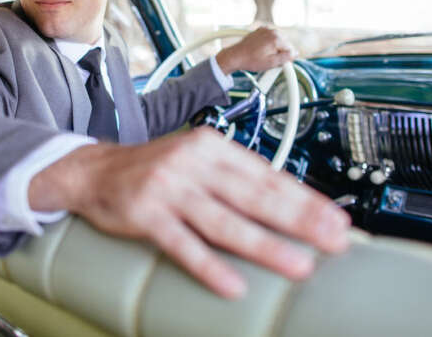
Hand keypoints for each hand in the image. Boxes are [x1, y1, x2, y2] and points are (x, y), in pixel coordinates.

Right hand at [28, 128, 349, 298]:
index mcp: (212, 147)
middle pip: (255, 196)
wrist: (95, 170)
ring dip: (265, 245)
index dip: (305, 199)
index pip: (268, 174)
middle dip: (299, 220)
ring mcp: (169, 189)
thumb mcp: (198, 160)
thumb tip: (289, 201)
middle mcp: (193, 163)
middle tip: (333, 240)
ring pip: (225, 222)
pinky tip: (232, 285)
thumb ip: (236, 177)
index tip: (337, 219)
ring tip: (298, 265)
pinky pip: (183, 245)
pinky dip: (209, 266)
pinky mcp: (146, 215)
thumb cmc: (156, 169)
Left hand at [215, 26, 296, 74]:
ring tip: (266, 56)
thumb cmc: (251, 60)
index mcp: (276, 38)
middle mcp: (272, 31)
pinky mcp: (259, 30)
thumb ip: (285, 58)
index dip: (287, 58)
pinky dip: (269, 43)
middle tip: (272, 60)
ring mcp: (265, 29)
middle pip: (285, 43)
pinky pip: (270, 37)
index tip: (281, 63)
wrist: (235, 56)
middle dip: (281, 52)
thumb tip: (295, 53)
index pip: (291, 49)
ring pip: (278, 40)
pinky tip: (262, 50)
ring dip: (276, 47)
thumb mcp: (271, 63)